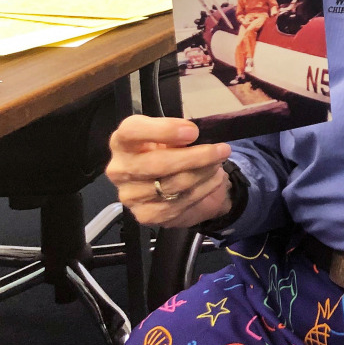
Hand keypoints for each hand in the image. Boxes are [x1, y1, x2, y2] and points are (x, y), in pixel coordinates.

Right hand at [106, 115, 232, 227]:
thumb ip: (178, 132)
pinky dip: (204, 188)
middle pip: (157, 163)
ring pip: (174, 184)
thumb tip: (192, 134)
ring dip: (204, 172)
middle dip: (196, 157)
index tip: (193, 132)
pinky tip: (214, 179)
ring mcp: (130, 195)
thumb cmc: (173, 152)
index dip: (163, 130)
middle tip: (222, 150)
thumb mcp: (174, 136)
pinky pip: (181, 201)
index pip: (132, 131)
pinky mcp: (146, 215)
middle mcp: (119, 169)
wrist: (178, 186)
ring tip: (219, 162)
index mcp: (122, 142)